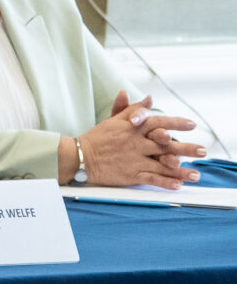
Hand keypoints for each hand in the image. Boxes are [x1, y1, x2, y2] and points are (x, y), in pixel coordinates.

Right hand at [77, 96, 202, 186]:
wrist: (79, 157)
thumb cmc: (97, 138)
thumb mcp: (114, 120)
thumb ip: (134, 109)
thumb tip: (150, 98)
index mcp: (133, 129)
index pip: (158, 123)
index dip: (176, 123)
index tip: (192, 125)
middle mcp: (136, 144)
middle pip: (165, 145)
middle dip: (186, 149)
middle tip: (202, 151)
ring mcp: (134, 160)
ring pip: (162, 165)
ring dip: (181, 171)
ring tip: (196, 175)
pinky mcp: (130, 175)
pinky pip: (151, 179)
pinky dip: (165, 182)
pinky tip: (178, 185)